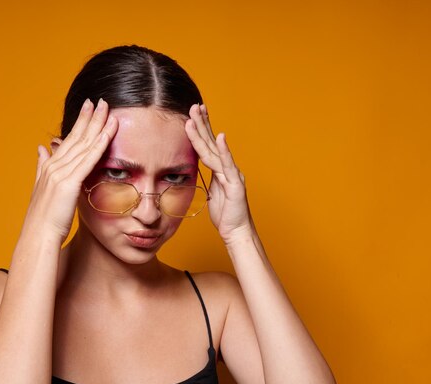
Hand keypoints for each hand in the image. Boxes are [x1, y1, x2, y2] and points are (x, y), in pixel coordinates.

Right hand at [26, 98, 118, 241]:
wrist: (38, 235)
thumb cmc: (43, 217)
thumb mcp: (42, 187)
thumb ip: (42, 166)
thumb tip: (40, 148)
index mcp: (50, 166)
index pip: (69, 140)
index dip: (80, 123)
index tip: (89, 108)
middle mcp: (54, 165)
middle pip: (76, 137)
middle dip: (89, 117)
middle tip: (100, 100)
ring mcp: (61, 173)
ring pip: (84, 144)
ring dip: (97, 125)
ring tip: (107, 109)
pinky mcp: (69, 183)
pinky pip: (88, 159)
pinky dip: (99, 144)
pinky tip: (108, 132)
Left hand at [185, 103, 253, 245]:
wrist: (237, 231)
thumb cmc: (226, 213)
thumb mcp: (212, 192)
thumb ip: (209, 177)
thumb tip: (199, 168)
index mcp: (220, 169)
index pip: (209, 145)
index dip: (202, 129)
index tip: (194, 114)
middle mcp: (227, 168)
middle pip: (212, 142)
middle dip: (202, 123)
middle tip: (194, 105)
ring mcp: (232, 174)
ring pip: (215, 150)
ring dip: (205, 132)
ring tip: (196, 116)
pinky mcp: (236, 184)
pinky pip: (228, 166)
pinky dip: (224, 151)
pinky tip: (221, 138)